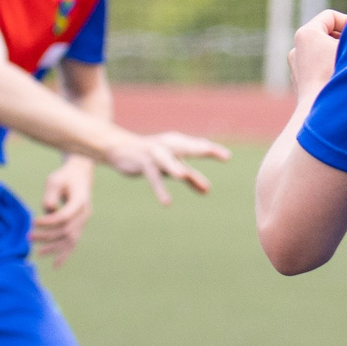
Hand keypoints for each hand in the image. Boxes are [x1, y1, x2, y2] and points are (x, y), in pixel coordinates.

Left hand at [33, 157, 95, 265]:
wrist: (79, 176)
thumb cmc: (64, 177)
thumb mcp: (55, 180)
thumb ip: (50, 194)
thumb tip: (48, 209)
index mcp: (80, 201)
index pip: (64, 217)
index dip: (48, 222)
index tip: (33, 222)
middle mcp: (84, 214)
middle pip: (66, 230)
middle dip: (47, 235)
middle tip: (28, 236)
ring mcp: (83, 222)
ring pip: (70, 240)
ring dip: (53, 247)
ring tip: (38, 253)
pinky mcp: (79, 226)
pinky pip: (73, 243)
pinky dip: (65, 254)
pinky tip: (56, 266)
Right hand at [101, 129, 230, 203]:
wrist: (119, 148)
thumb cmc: (152, 157)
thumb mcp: (173, 167)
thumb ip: (190, 177)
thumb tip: (208, 190)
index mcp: (177, 143)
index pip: (197, 145)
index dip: (212, 150)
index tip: (227, 157)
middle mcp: (167, 145)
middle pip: (185, 146)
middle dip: (198, 148)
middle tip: (211, 151)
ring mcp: (154, 154)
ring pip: (166, 160)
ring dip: (174, 167)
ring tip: (183, 176)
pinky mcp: (142, 164)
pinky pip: (153, 177)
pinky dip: (160, 189)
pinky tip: (167, 202)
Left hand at [289, 10, 346, 94]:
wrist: (320, 112)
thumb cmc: (337, 77)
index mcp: (306, 34)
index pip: (330, 16)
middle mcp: (296, 47)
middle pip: (324, 33)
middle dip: (342, 39)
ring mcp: (295, 64)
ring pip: (320, 51)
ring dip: (336, 54)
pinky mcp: (298, 80)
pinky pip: (316, 66)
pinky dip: (328, 68)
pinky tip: (340, 78)